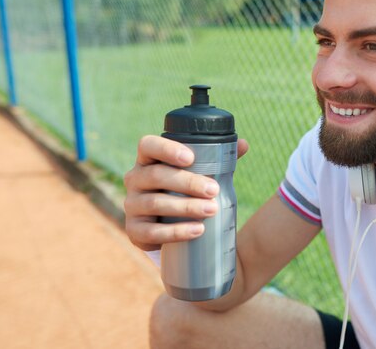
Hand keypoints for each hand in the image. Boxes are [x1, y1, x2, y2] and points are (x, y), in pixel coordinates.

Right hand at [123, 135, 247, 250]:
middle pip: (156, 176)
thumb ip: (218, 158)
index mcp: (148, 160)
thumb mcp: (199, 173)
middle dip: (187, 182)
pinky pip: (152, 231)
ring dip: (186, 207)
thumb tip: (243, 144)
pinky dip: (177, 232)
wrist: (168, 227)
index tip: (191, 157)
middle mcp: (136, 179)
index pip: (148, 145)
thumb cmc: (184, 191)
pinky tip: (197, 230)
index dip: (166, 149)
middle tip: (213, 189)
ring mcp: (132, 205)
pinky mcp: (134, 230)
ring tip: (211, 210)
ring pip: (155, 203)